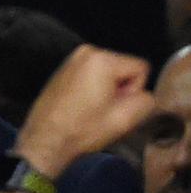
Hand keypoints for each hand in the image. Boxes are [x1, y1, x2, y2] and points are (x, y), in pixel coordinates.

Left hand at [16, 45, 155, 175]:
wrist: (45, 140)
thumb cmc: (83, 129)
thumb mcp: (125, 119)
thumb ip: (146, 101)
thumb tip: (142, 94)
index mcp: (101, 59)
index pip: (141, 69)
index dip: (134, 91)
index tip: (115, 107)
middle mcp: (85, 53)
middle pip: (123, 69)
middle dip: (119, 90)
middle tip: (104, 111)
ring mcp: (71, 60)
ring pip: (109, 74)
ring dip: (106, 91)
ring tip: (91, 110)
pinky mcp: (63, 70)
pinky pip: (92, 76)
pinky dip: (92, 89)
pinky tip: (81, 107)